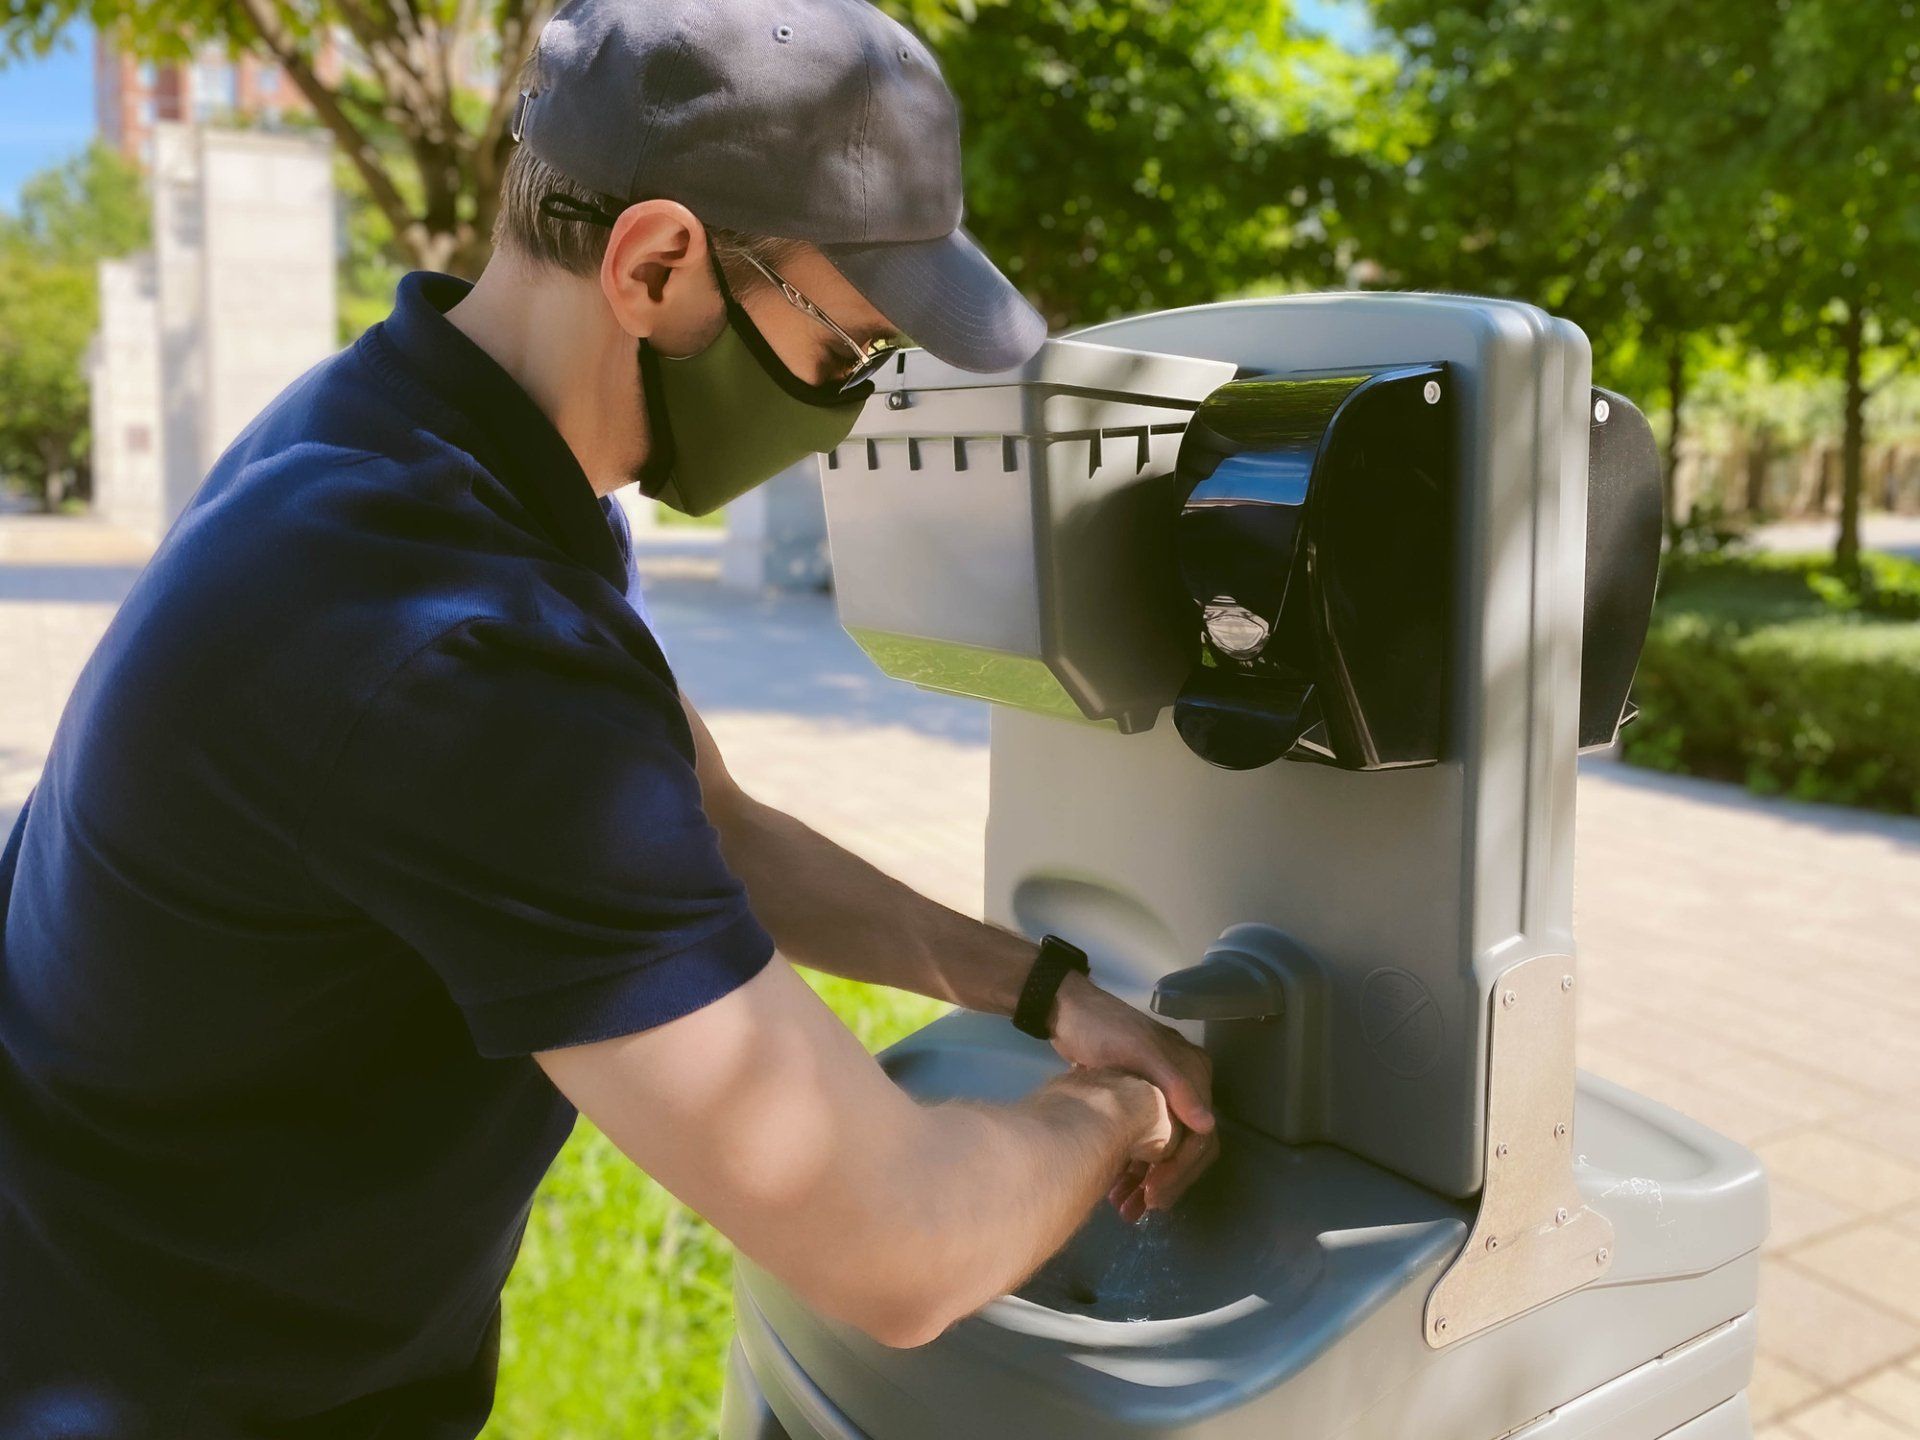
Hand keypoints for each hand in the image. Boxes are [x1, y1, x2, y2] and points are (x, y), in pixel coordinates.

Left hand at [1049, 972, 1221, 1219]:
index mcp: (1193, 1073)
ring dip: (1146, 1182)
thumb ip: (1175, 1083)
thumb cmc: (1102, 1029)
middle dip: (1164, 1183)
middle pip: (1186, 1149)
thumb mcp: (1138, 1049)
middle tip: (1138, 1210)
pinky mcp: (1137, 1104)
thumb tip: (1207, 1125)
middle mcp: (1185, 1087)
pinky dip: (1132, 1168)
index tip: (1155, 1196)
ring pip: (1164, 1152)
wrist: (1062, 1012)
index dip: (1181, 1171)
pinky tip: (1116, 1189)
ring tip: (1124, 1210)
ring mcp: (1161, 1097)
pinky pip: (1145, 1145)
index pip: (1201, 1136)